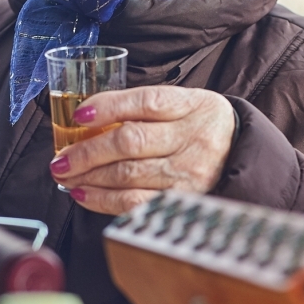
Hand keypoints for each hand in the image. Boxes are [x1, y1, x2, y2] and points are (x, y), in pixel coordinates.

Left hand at [49, 86, 235, 215]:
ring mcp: (189, 172)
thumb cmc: (202, 125)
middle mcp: (192, 138)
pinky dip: (104, 200)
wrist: (243, 154)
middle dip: (87, 152)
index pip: (145, 101)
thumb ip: (144, 106)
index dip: (109, 107)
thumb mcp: (185, 102)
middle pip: (130, 142)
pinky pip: (136, 202)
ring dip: (89, 177)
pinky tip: (84, 194)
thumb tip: (87, 119)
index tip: (79, 115)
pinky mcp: (183, 199)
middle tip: (60, 158)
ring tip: (66, 175)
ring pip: (128, 175)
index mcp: (191, 105)